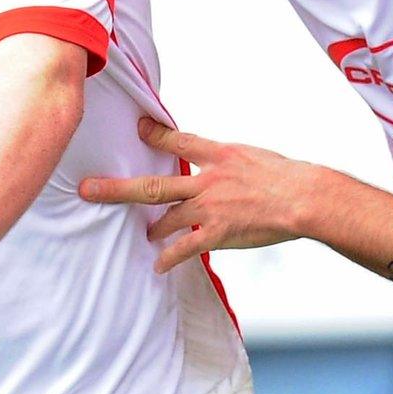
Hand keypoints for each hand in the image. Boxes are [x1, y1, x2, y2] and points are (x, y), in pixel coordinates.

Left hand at [80, 118, 313, 272]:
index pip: (178, 141)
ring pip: (166, 217)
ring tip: (145, 234)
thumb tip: (220, 161)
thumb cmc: (286, 177)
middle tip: (88, 189)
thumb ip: (229, 159)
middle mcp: (207, 179)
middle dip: (116, 188)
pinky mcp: (218, 233)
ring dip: (151, 227)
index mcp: (219, 154)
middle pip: (153, 185)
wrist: (304, 198)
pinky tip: (157, 265)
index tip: (138, 128)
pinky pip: (185, 248)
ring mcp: (210, 208)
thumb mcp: (253, 155)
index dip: (155, 134)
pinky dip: (168, 258)